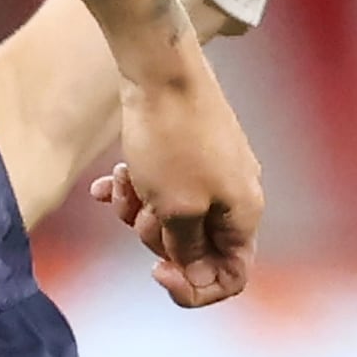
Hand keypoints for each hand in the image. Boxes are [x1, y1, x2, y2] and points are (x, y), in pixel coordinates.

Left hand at [98, 53, 261, 307]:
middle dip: (157, 237)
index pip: (232, 276)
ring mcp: (213, 173)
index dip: (195, 287)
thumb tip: (193, 272)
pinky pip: (163, 188)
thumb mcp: (175, 209)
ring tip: (125, 181)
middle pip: (196, 248)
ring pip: (173, 218)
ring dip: (140, 209)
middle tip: (142, 211)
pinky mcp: (189, 153)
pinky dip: (137, 188)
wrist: (160, 69)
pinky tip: (112, 179)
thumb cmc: (172, 139)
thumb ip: (186, 250)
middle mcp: (236, 195)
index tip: (157, 271)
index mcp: (244, 215)